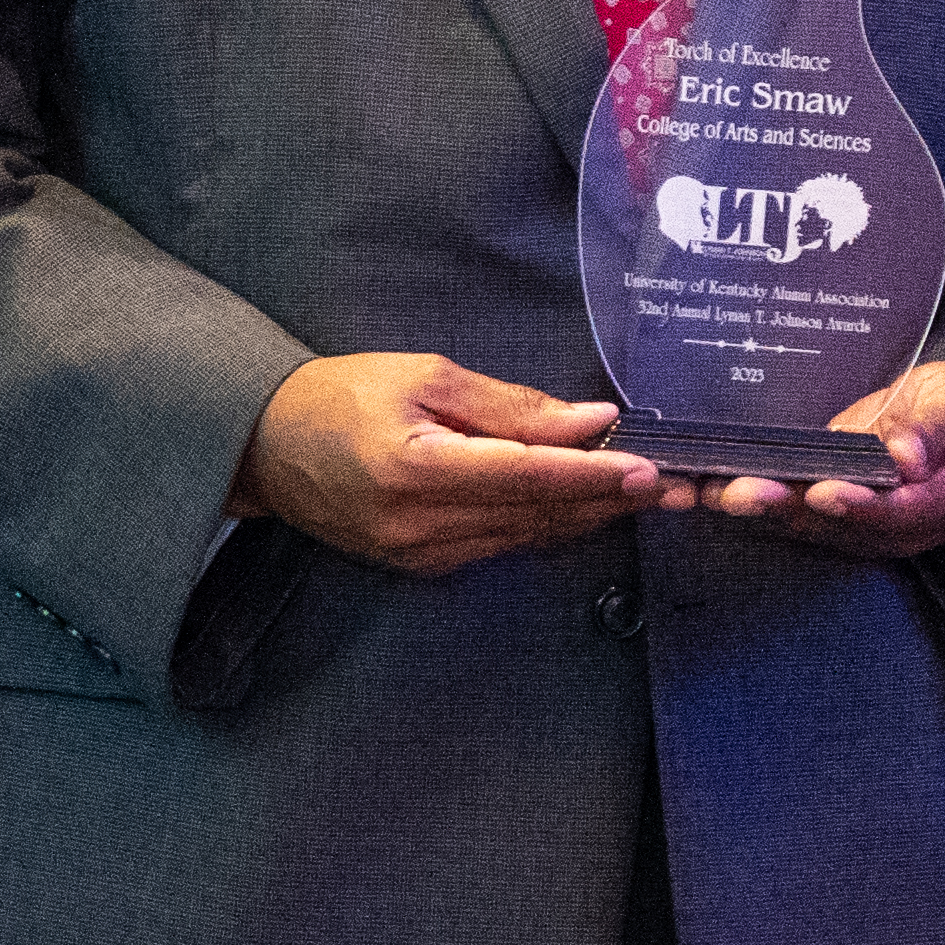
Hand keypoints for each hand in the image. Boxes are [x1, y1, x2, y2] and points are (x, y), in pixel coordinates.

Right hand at [233, 354, 656, 572]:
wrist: (266, 447)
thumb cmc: (341, 397)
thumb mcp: (427, 379)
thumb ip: (513, 408)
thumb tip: (591, 422)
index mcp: (415, 471)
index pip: (528, 478)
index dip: (594, 477)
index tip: (652, 470)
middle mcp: (419, 525)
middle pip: (538, 515)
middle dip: (610, 499)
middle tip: (678, 483)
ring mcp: (420, 554)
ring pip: (528, 536)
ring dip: (589, 515)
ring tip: (650, 492)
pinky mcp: (422, 565)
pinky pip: (503, 544)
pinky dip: (547, 524)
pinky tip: (586, 504)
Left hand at [687, 358, 944, 557]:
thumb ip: (939, 429)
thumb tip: (908, 458)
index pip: (899, 514)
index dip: (859, 507)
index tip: (824, 492)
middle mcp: (901, 527)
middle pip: (841, 526)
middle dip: (787, 509)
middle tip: (742, 492)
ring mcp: (866, 522)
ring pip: (811, 524)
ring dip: (761, 509)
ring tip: (716, 490)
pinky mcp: (837, 509)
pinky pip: (797, 513)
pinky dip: (758, 502)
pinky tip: (716, 489)